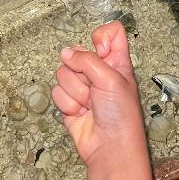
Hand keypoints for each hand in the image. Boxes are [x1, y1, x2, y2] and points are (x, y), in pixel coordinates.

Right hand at [52, 21, 145, 166]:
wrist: (109, 146)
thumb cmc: (120, 114)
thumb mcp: (111, 79)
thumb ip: (87, 60)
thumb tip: (66, 53)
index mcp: (116, 61)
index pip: (110, 33)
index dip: (101, 37)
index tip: (99, 50)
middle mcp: (99, 71)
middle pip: (77, 53)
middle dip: (82, 71)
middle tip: (94, 86)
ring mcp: (82, 87)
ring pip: (64, 73)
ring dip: (76, 91)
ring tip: (90, 105)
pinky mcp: (69, 102)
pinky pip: (57, 91)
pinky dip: (68, 104)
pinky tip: (81, 113)